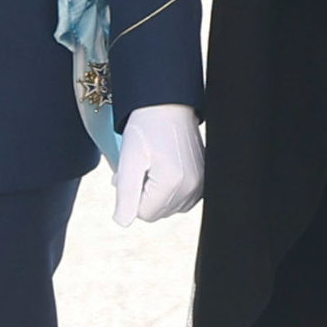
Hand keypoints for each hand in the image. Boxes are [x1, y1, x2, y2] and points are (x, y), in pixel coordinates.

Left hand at [112, 103, 203, 226]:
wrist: (168, 105)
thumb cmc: (146, 126)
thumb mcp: (130, 157)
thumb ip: (126, 193)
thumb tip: (122, 222)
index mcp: (173, 182)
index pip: (143, 214)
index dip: (130, 195)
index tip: (130, 171)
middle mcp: (192, 187)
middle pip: (157, 212)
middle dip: (142, 193)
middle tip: (138, 166)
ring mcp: (201, 184)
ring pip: (168, 207)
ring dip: (154, 192)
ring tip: (149, 165)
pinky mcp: (204, 180)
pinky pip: (182, 199)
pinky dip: (168, 189)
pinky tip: (163, 168)